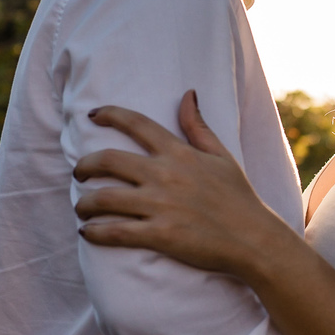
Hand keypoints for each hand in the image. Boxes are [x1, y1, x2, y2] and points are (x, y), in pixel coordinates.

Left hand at [74, 90, 287, 274]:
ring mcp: (161, 206)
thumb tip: (188, 94)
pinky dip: (95, 232)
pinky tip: (88, 233)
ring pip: (103, 198)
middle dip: (84, 166)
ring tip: (82, 208)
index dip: (110, 115)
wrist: (254, 239)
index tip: (93, 116)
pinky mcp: (159, 235)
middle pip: (107, 160)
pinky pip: (115, 232)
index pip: (136, 124)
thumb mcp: (222, 156)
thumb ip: (198, 127)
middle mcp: (165, 175)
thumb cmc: (239, 197)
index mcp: (179, 153)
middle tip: (80, 174)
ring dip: (84, 203)